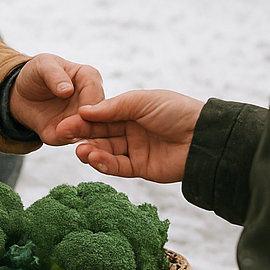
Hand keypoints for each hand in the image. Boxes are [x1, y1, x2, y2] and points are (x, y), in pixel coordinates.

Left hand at [8, 54, 104, 145]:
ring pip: (87, 131)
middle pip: (97, 116)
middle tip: (66, 127)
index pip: (96, 93)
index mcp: (90, 78)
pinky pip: (70, 140)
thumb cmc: (36, 73)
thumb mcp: (42, 65)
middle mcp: (91, 100)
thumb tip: (68, 90)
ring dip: (76, 134)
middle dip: (85, 124)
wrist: (21, 94)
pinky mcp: (69, 133)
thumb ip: (55, 75)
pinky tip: (52, 135)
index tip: (80, 112)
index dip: (91, 105)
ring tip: (58, 132)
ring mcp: (81, 119)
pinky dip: (63, 139)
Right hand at [59, 89, 203, 182]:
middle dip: (82, 136)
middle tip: (64, 137)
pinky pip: (118, 167)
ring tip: (80, 151)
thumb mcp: (142, 101)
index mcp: (131, 111)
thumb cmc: (176, 111)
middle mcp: (131, 130)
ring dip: (91, 151)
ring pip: (107, 151)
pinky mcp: (141, 168)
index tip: (65, 123)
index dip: (83, 120)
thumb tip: (84, 111)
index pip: (101, 117)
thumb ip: (112, 108)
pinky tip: (94, 159)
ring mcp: (136, 150)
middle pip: (101, 134)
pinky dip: (105, 164)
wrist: (204, 136)